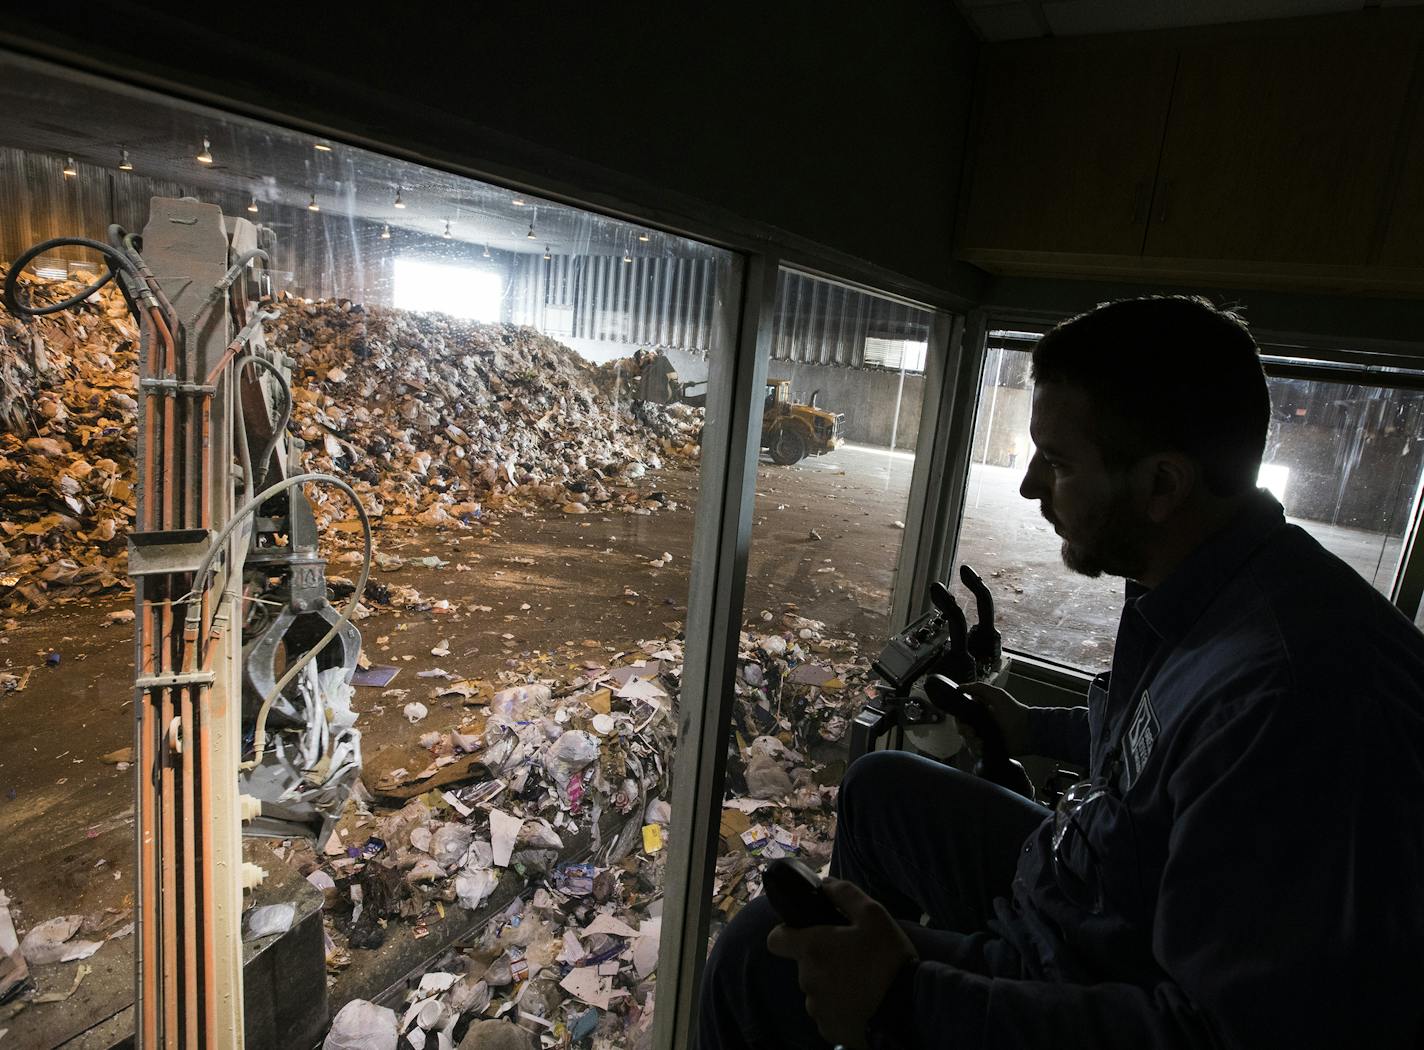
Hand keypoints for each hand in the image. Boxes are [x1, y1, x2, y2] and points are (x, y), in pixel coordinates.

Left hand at [766, 879, 917, 1048]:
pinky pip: (827, 1014)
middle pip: (804, 965)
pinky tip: (863, 1003)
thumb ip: (844, 894)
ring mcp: (816, 1009)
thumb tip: (824, 884)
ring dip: (831, 985)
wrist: (911, 1010)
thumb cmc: (890, 959)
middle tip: (853, 958)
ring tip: (862, 982)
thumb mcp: (874, 915)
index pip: (775, 939)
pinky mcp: (828, 1030)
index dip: (788, 934)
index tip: (808, 934)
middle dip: (822, 960)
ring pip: (816, 990)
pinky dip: (840, 1008)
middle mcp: (807, 980)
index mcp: (812, 949)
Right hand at [959, 682, 1030, 756]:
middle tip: (971, 732)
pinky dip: (977, 750)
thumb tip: (960, 687)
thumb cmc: (1013, 710)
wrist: (1026, 730)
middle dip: (964, 731)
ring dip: (971, 742)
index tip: (962, 721)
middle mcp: (980, 724)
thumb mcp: (996, 694)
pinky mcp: (988, 748)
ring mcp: (984, 737)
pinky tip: (983, 748)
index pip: (962, 715)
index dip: (959, 718)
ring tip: (981, 741)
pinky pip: (976, 752)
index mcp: (979, 711)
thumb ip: (978, 688)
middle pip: (962, 729)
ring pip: (967, 741)